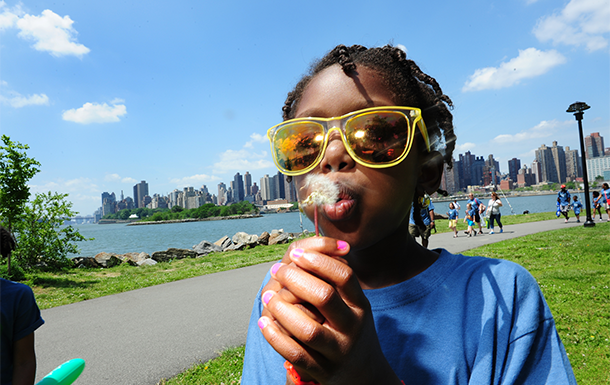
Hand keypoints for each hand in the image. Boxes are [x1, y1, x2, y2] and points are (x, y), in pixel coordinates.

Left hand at [258, 243, 400, 384]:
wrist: (364, 376)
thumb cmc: (350, 329)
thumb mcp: (353, 305)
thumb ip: (336, 279)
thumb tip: (315, 244)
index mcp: (360, 306)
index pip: (344, 275)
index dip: (319, 260)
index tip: (296, 253)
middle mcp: (352, 328)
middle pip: (324, 296)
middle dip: (296, 279)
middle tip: (277, 271)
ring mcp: (337, 351)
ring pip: (308, 329)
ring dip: (282, 309)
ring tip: (268, 296)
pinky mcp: (322, 371)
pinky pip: (295, 354)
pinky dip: (275, 337)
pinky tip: (264, 322)